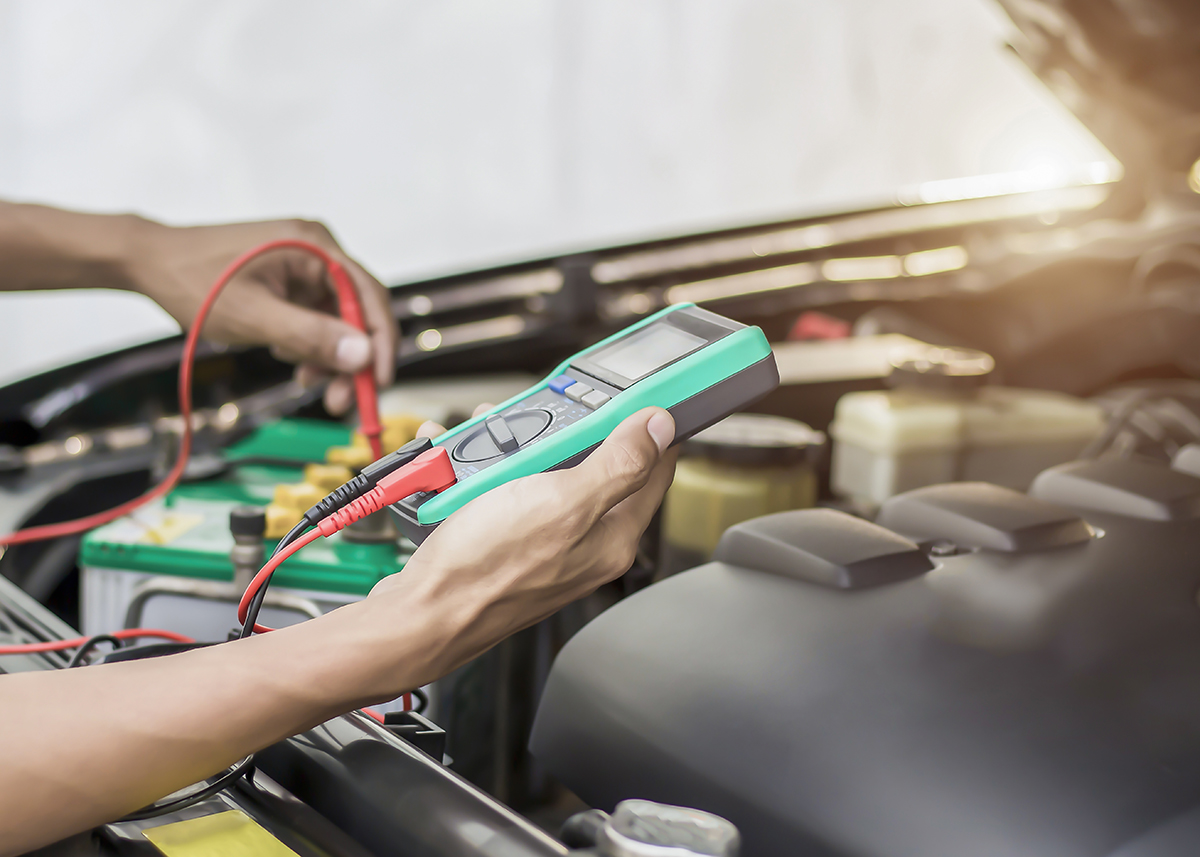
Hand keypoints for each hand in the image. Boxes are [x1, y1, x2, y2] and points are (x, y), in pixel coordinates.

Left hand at [123, 218, 394, 414]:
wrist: (148, 260)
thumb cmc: (192, 279)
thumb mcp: (253, 315)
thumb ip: (309, 335)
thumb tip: (362, 355)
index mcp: (315, 246)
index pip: (369, 297)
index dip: (380, 342)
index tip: (376, 383)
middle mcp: (317, 251)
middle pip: (357, 312)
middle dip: (351, 359)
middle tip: (340, 401)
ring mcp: (303, 267)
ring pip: (337, 321)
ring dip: (328, 357)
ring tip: (305, 382)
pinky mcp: (290, 281)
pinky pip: (315, 319)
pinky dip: (309, 345)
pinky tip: (287, 357)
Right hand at [368, 407, 677, 685]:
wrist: (421, 612)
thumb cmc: (487, 570)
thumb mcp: (564, 502)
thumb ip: (619, 465)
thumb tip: (659, 428)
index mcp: (613, 536)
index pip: (654, 470)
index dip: (651, 427)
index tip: (638, 394)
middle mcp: (583, 541)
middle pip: (592, 464)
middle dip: (564, 430)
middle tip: (539, 415)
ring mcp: (543, 541)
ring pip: (541, 473)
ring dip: (514, 446)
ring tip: (487, 436)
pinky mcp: (506, 540)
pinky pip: (503, 490)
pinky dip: (483, 470)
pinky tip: (462, 464)